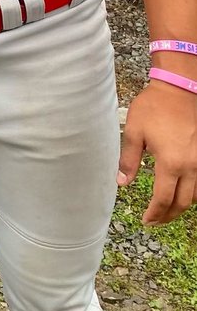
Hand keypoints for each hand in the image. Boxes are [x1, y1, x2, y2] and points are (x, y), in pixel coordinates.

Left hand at [118, 82, 196, 223]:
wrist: (178, 90)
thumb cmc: (154, 108)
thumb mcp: (134, 133)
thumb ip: (128, 160)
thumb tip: (121, 182)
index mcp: (171, 163)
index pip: (164, 199)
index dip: (155, 213)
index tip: (146, 220)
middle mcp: (191, 166)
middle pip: (183, 203)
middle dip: (169, 215)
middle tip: (155, 221)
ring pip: (196, 195)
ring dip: (182, 206)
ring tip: (167, 210)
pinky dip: (193, 193)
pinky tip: (183, 192)